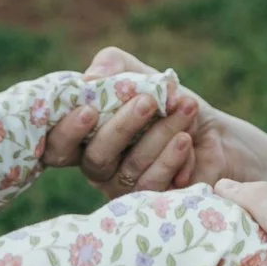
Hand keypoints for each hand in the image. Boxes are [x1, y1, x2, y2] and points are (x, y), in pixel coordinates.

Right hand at [65, 46, 205, 197]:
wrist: (209, 125)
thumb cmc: (163, 98)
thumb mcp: (138, 73)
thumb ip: (112, 66)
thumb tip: (90, 78)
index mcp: (83, 136)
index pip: (57, 145)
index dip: (66, 132)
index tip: (88, 110)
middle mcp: (98, 166)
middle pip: (96, 158)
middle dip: (122, 127)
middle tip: (148, 101)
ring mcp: (123, 187)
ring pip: (131, 168)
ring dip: (160, 134)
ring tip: (184, 108)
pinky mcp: (151, 200)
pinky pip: (155, 184)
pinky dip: (172, 157)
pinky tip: (186, 138)